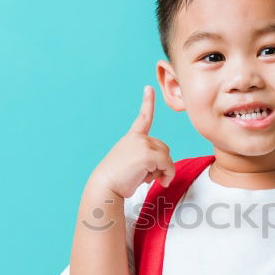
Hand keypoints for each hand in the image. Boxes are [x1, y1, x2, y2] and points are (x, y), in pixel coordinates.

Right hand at [90, 85, 176, 199]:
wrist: (106, 187)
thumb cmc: (117, 181)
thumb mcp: (132, 164)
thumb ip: (147, 159)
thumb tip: (165, 171)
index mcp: (131, 138)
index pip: (142, 118)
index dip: (147, 102)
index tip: (148, 88)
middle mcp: (137, 138)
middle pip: (164, 148)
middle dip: (160, 163)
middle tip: (145, 175)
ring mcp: (143, 144)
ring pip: (167, 156)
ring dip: (162, 170)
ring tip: (145, 178)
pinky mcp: (148, 154)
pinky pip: (168, 164)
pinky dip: (168, 175)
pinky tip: (161, 182)